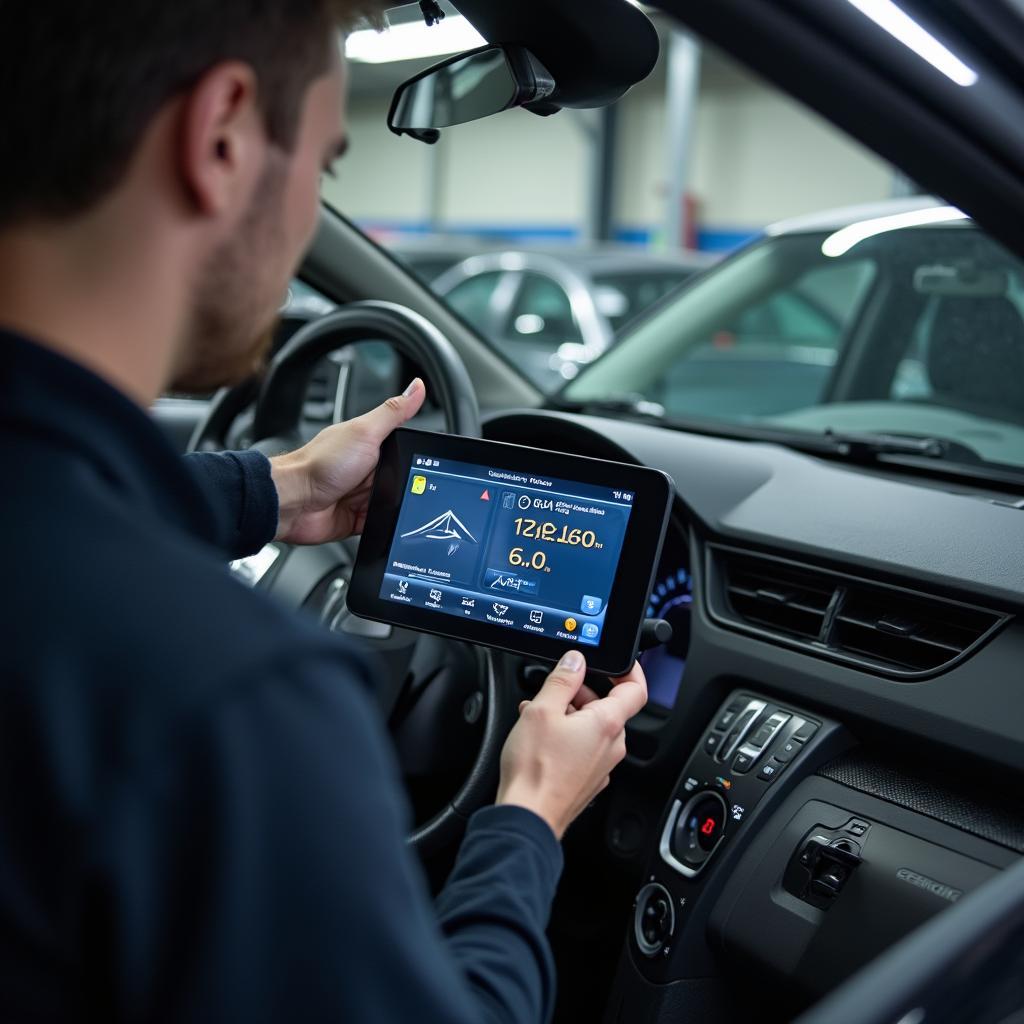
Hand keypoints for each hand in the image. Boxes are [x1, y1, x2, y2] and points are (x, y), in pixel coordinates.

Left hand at [270, 378, 425, 544]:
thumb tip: (418, 387)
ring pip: (394, 502)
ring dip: (393, 505)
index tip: (425, 458)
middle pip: (402, 478)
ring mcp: (361, 494)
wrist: (292, 502)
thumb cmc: (319, 465)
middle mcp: (367, 469)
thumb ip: (394, 413)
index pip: (404, 446)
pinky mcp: (357, 518)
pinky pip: (380, 523)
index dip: (416, 453)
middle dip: (405, 485)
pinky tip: (377, 518)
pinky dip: (383, 524)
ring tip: (380, 501)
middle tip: (394, 483)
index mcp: (370, 444)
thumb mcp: (365, 432)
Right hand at [496, 651, 647, 839]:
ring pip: (592, 727)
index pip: (636, 689)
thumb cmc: (535, 770)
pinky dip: (566, 735)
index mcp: (606, 724)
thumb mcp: (542, 711)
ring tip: (537, 715)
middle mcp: (611, 746)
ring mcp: (601, 766)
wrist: (528, 817)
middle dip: (582, 692)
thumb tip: (576, 661)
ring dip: (569, 714)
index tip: (616, 662)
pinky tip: (539, 737)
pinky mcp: (588, 780)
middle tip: (555, 690)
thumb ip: (562, 680)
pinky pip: (584, 747)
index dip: (629, 670)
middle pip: (607, 707)